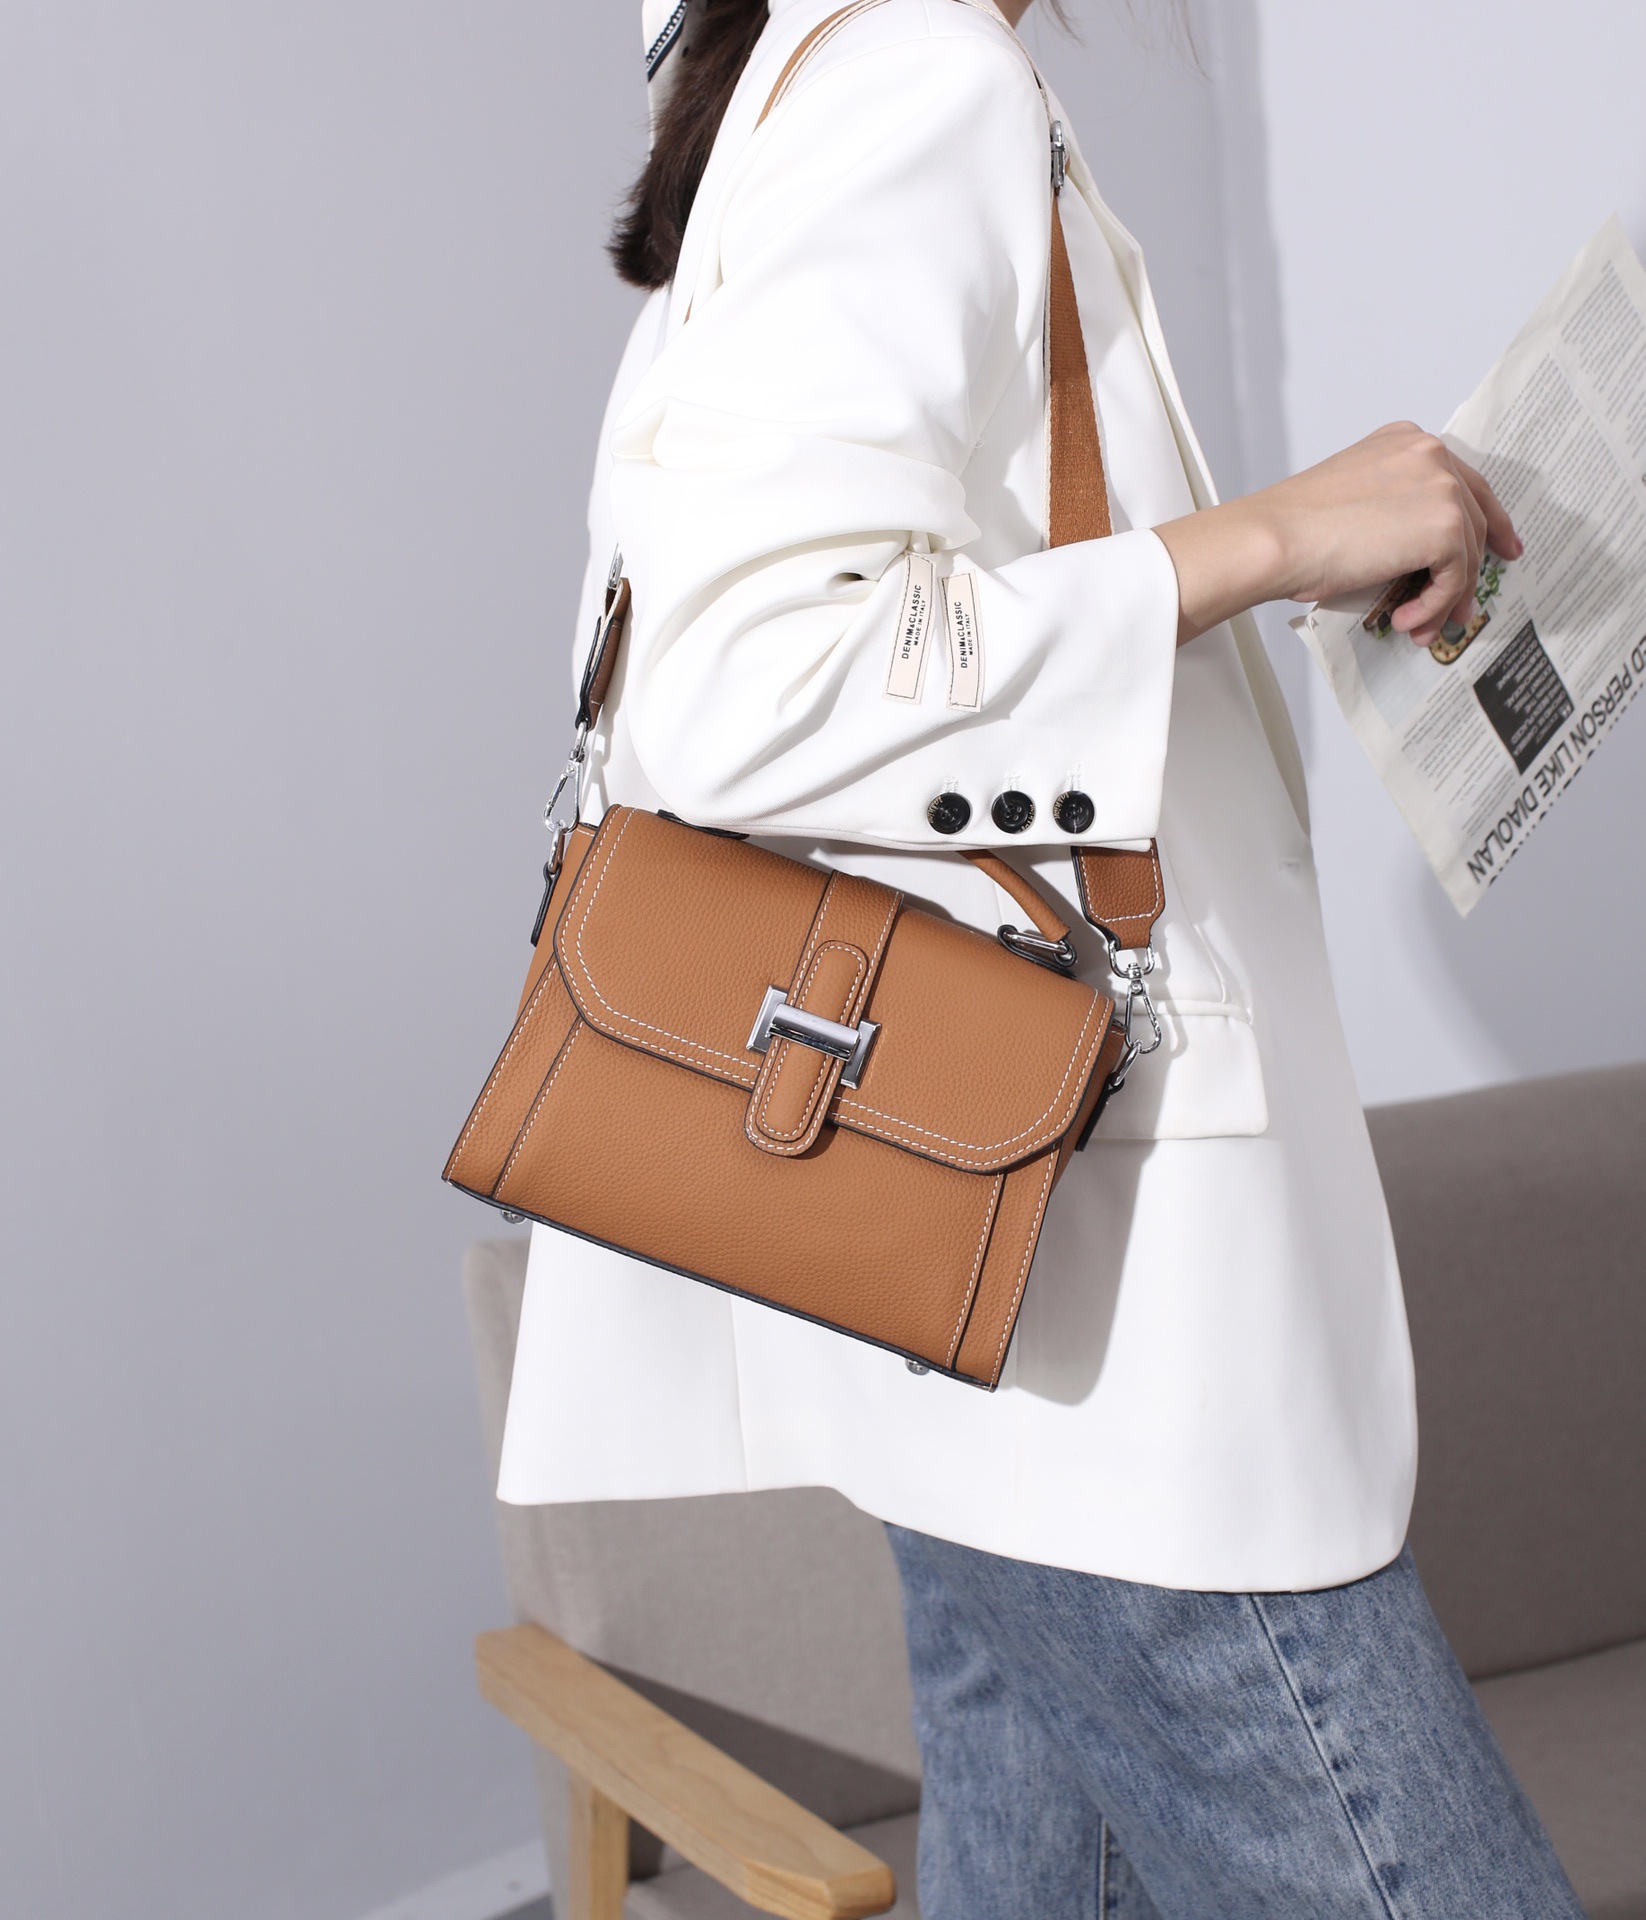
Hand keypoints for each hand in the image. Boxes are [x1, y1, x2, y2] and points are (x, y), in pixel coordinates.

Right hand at [1155, 422, 1521, 647]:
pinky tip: (1407, 619)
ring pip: (1467, 552)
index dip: (1486, 519)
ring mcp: (1441, 486)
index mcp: (1405, 441)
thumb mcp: (1354, 497)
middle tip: (1465, 604)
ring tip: (1418, 625)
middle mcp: (1429, 454)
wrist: (1275, 539)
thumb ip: (1395, 506)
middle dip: (1470, 569)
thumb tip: (1420, 552)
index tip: (1499, 545)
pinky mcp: (1444, 525)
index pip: (1461, 481)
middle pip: (1474, 517)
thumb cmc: (1294, 528)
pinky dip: (1435, 605)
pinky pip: (1456, 577)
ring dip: (1445, 598)